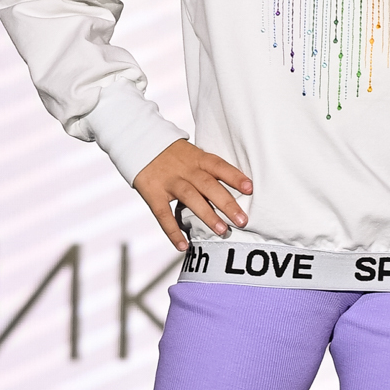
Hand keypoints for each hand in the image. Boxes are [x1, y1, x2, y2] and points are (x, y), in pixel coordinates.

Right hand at [133, 141, 252, 249]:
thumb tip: (238, 188)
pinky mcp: (153, 194)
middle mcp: (185, 170)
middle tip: (242, 220)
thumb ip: (210, 170)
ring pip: (190, 198)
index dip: (234, 176)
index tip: (250, 188)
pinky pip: (164, 214)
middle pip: (208, 185)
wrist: (139, 144)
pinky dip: (173, 231)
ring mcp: (169, 182)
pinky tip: (183, 246)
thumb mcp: (193, 155)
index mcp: (197, 158)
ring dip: (207, 215)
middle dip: (226, 203)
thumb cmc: (174, 155)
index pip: (218, 166)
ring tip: (222, 231)